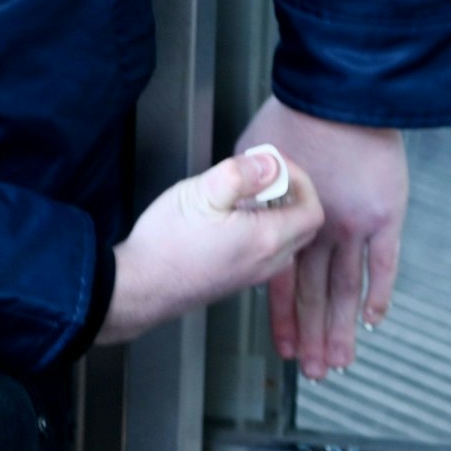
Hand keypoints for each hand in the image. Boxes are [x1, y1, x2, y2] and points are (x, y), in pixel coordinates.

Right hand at [96, 149, 325, 344]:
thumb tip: (270, 163)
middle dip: (288, 196)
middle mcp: (267, 262)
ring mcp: (251, 276)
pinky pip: (263, 253)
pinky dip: (258, 231)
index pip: (312, 208)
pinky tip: (226, 221)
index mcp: (266, 239)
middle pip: (302, 226)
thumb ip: (241, 174)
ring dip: (273, 214)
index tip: (272, 166)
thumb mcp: (202, 192)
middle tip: (260, 177)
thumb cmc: (165, 244)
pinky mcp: (234, 281)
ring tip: (242, 197)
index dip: (300, 180)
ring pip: (284, 241)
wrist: (138, 286)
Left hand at [235, 96, 406, 379]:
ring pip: (346, 290)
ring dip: (343, 329)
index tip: (285, 346)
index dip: (286, 317)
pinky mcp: (383, 216)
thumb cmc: (291, 117)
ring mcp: (352, 227)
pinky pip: (384, 263)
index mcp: (283, 221)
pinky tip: (374, 321)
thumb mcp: (248, 155)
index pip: (283, 283)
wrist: (337, 96)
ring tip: (339, 363)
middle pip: (316, 297)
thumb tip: (233, 203)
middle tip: (314, 372)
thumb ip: (244, 187)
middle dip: (315, 337)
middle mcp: (317, 233)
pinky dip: (379, 292)